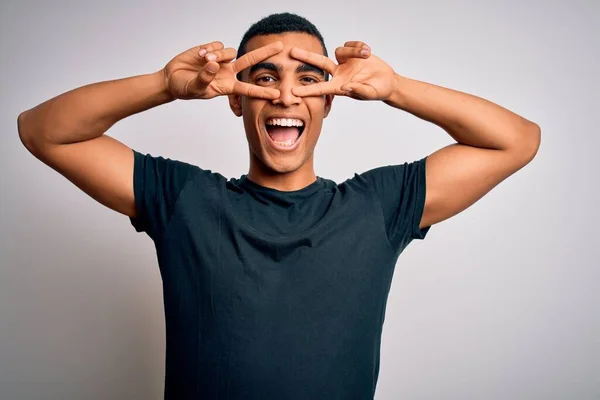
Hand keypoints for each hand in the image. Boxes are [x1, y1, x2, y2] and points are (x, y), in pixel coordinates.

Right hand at [163, 41, 283, 99]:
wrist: (172, 79)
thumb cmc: (185, 88)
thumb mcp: (194, 88)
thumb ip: (204, 78)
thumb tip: (214, 64)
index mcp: (227, 86)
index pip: (248, 89)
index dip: (262, 91)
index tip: (276, 94)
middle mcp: (228, 72)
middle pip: (250, 61)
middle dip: (265, 53)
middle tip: (280, 46)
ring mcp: (221, 61)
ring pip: (230, 51)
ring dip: (219, 54)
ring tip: (204, 60)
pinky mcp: (211, 50)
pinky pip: (218, 45)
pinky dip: (210, 48)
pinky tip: (199, 54)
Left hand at [290, 41, 395, 100]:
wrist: (387, 81)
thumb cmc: (378, 91)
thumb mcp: (370, 93)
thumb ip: (359, 91)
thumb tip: (345, 87)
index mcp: (340, 86)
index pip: (321, 88)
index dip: (307, 90)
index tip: (294, 92)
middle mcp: (339, 73)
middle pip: (319, 63)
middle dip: (306, 57)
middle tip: (291, 52)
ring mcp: (344, 62)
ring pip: (340, 50)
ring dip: (354, 50)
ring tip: (367, 54)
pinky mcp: (352, 53)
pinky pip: (349, 44)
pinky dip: (358, 46)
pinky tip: (368, 52)